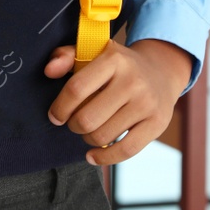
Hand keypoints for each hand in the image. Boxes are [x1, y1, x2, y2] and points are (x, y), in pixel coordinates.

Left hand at [43, 38, 191, 165]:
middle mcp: (132, 81)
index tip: (55, 115)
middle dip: (74, 125)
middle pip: (87, 118)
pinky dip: (104, 158)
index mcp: (113, 59)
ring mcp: (146, 104)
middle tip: (75, 122)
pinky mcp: (157, 124)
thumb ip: (66, 56)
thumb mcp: (93, 52)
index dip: (60, 107)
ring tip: (90, 130)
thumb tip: (49, 71)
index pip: (76, 89)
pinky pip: (125, 151)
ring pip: (103, 136)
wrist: (160, 71)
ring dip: (88, 139)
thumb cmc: (117, 66)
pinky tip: (93, 155)